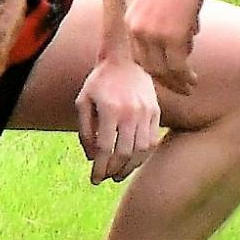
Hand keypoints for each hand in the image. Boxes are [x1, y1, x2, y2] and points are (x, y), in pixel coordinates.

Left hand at [74, 55, 161, 183]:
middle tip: (105, 179)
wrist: (124, 60)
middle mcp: (130, 112)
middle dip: (114, 170)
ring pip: (141, 150)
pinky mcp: (156, 112)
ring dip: (130, 167)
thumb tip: (91, 157)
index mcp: (109, 110)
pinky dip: (143, 156)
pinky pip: (152, 140)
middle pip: (124, 152)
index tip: (94, 179)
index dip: (99, 167)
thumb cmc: (99, 82)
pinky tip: (133, 162)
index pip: (105, 147)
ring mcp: (146, 112)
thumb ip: (85, 130)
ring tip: (118, 175)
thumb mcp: (83, 102)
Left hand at [122, 0, 204, 95]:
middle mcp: (137, 28)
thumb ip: (165, 12)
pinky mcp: (172, 33)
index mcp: (132, 17)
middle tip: (181, 87)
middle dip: (164, 79)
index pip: (139, 53)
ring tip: (190, 88)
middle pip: (148, 65)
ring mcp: (153, 32)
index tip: (167, 73)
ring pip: (163, 68)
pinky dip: (186, 75)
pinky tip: (194, 80)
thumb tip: (186, 30)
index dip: (153, 66)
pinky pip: (179, 63)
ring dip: (177, 81)